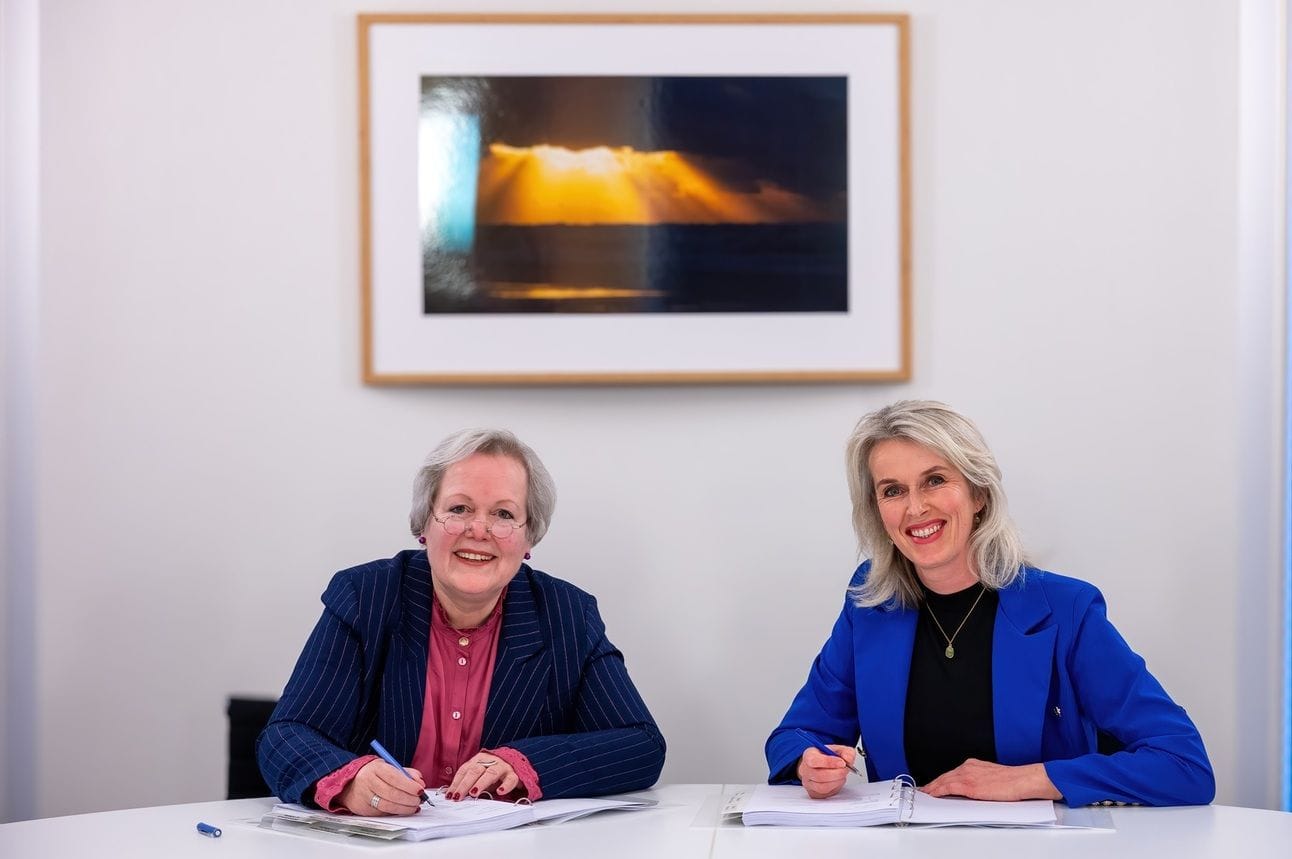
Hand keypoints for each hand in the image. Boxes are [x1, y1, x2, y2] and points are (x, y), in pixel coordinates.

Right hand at [337, 759, 426, 815]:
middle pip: (391, 793)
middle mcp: (368, 781)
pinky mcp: (362, 809)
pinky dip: (394, 812)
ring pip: (387, 806)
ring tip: (413, 807)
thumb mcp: (389, 767)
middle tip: (418, 801)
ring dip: (403, 808)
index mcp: (376, 768)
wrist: (349, 783)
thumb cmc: (374, 774)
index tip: (420, 790)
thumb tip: (420, 783)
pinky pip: (382, 813)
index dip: (409, 785)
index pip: (394, 777)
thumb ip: (407, 773)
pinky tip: (402, 810)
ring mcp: (364, 796)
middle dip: (409, 799)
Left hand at [445, 752, 519, 800]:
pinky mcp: (513, 774)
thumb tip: (455, 795)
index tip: (450, 795)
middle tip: (458, 796)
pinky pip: (510, 779)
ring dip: (481, 783)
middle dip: (465, 784)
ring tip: (474, 793)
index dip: (456, 783)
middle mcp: (489, 761)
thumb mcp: (480, 775)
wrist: (514, 763)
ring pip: (491, 773)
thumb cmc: (492, 771)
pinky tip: (500, 792)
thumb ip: (470, 783)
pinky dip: (505, 786)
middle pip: (475, 771)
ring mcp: (502, 767)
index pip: (464, 770)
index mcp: (478, 760)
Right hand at [796, 745, 856, 799]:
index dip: (829, 762)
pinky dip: (835, 789)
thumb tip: (847, 759)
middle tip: (845, 769)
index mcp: (809, 755)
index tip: (842, 762)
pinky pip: (825, 794)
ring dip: (837, 782)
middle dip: (837, 773)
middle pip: (819, 776)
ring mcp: (808, 783)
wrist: (822, 766)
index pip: (814, 761)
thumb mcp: (839, 750)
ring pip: (822, 787)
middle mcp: (805, 770)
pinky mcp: (813, 793)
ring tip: (841, 775)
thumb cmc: (828, 758)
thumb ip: (846, 752)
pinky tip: (837, 781)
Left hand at [921, 759, 1061, 800]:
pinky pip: (947, 787)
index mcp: (973, 765)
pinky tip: (932, 794)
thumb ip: (979, 781)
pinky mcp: (969, 785)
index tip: (933, 784)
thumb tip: (973, 790)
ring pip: (943, 781)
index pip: (952, 773)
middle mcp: (968, 767)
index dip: (941, 780)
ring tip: (924, 794)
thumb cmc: (1013, 781)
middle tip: (924, 790)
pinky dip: (937, 791)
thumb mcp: (991, 778)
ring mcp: (967, 775)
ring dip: (932, 788)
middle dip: (933, 784)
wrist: (1022, 780)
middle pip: (945, 776)